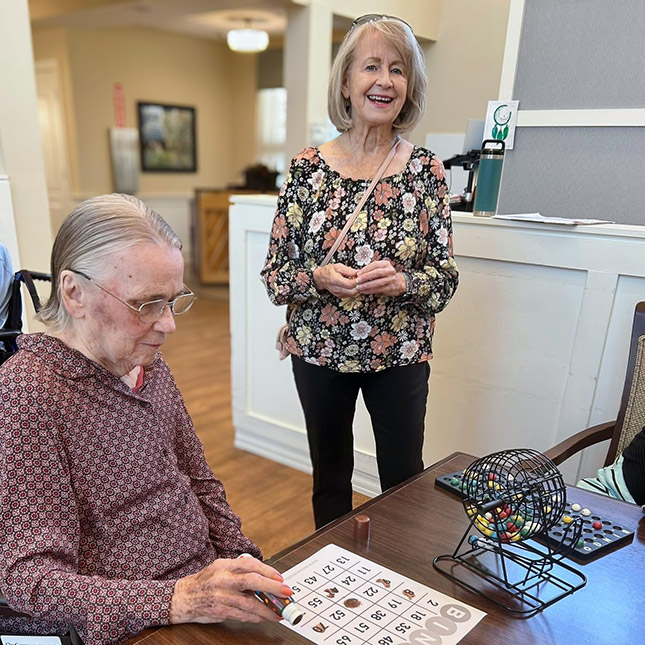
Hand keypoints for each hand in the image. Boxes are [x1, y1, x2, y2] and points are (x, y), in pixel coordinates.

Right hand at [169, 556, 288, 623]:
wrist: (182, 597)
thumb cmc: (204, 581)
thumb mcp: (220, 567)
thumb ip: (239, 570)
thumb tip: (264, 577)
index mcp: (224, 565)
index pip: (250, 564)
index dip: (267, 570)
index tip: (280, 578)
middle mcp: (223, 580)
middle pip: (251, 581)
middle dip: (272, 587)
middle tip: (286, 592)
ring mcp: (221, 597)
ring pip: (249, 603)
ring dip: (267, 609)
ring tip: (279, 612)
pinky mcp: (220, 612)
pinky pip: (242, 615)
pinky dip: (255, 617)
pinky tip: (264, 617)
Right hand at [313, 263, 358, 298]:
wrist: (320, 278)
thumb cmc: (328, 271)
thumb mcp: (338, 266)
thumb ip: (349, 270)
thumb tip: (358, 272)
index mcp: (336, 280)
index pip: (350, 284)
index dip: (358, 281)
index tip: (362, 277)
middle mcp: (337, 289)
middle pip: (352, 291)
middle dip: (360, 286)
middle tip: (363, 280)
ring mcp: (338, 293)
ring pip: (352, 294)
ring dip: (358, 289)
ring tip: (360, 282)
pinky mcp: (340, 296)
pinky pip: (350, 295)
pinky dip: (354, 291)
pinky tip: (355, 285)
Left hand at [356, 260, 405, 296]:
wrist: (398, 282)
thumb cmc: (385, 275)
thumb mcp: (379, 269)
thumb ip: (370, 270)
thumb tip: (357, 274)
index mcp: (386, 264)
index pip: (375, 264)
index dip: (366, 269)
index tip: (358, 273)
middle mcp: (390, 270)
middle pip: (377, 273)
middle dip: (366, 277)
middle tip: (357, 280)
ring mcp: (392, 279)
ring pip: (378, 282)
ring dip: (367, 285)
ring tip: (359, 287)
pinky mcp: (391, 288)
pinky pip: (379, 289)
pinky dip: (370, 291)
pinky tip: (364, 291)